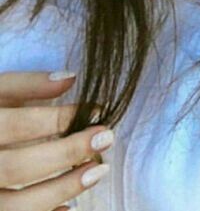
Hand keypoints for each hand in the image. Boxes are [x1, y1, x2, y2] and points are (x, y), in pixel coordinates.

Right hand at [0, 71, 112, 210]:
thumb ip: (28, 84)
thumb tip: (70, 78)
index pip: (19, 126)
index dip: (59, 118)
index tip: (97, 110)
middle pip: (18, 168)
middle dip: (66, 153)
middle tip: (106, 138)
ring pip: (16, 206)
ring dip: (61, 189)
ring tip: (97, 171)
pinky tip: (69, 205)